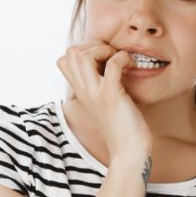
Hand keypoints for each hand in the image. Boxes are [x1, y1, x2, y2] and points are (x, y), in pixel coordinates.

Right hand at [55, 39, 152, 155]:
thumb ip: (101, 85)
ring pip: (82, 55)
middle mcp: (83, 91)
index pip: (63, 60)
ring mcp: (95, 93)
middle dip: (92, 45)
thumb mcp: (105, 103)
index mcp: (81, 92)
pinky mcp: (111, 96)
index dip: (83, 50)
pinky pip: (112, 64)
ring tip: (118, 59)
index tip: (102, 59)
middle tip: (111, 56)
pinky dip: (123, 58)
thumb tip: (110, 65)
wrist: (129, 151)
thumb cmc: (123, 127)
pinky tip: (131, 66)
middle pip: (69, 53)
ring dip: (103, 49)